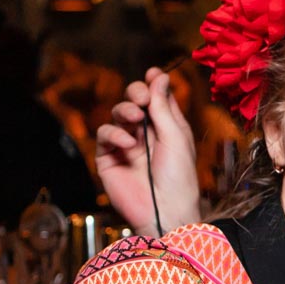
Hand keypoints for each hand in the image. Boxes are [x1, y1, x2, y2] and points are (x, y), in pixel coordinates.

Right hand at [93, 68, 200, 233]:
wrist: (165, 209)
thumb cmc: (179, 177)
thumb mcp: (175, 137)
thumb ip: (163, 106)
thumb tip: (159, 75)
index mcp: (168, 127)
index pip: (158, 98)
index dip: (154, 84)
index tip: (153, 73)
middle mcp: (147, 133)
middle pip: (135, 101)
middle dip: (137, 93)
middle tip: (142, 98)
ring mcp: (126, 145)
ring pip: (118, 114)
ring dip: (125, 111)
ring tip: (136, 120)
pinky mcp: (108, 157)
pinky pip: (105, 134)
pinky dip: (114, 134)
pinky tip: (128, 144)